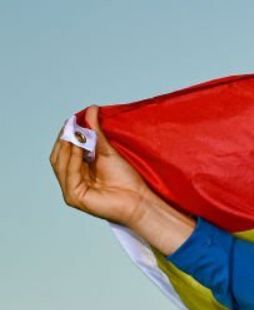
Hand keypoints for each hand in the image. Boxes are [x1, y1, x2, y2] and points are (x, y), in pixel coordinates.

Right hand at [50, 106, 152, 226]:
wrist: (139, 199)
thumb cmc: (127, 180)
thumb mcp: (108, 151)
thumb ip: (97, 133)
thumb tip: (91, 109)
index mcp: (77, 170)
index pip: (64, 150)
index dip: (67, 135)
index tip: (73, 119)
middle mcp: (71, 180)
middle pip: (59, 157)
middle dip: (65, 139)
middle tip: (73, 124)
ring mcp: (71, 190)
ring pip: (61, 164)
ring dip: (68, 147)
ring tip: (77, 133)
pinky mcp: (74, 197)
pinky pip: (70, 174)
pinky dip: (73, 160)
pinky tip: (79, 149)